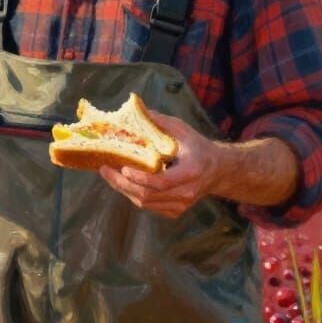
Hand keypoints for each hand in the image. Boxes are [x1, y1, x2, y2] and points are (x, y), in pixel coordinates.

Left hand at [99, 108, 221, 220]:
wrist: (217, 171)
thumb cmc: (197, 148)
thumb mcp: (183, 130)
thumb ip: (161, 122)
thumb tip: (138, 111)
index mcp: (191, 172)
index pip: (162, 182)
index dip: (140, 178)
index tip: (122, 167)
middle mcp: (187, 192)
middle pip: (148, 195)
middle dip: (122, 184)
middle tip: (104, 169)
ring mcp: (181, 205)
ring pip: (145, 203)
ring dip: (124, 189)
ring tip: (109, 174)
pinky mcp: (175, 212)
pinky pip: (149, 206)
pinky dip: (133, 195)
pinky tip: (123, 182)